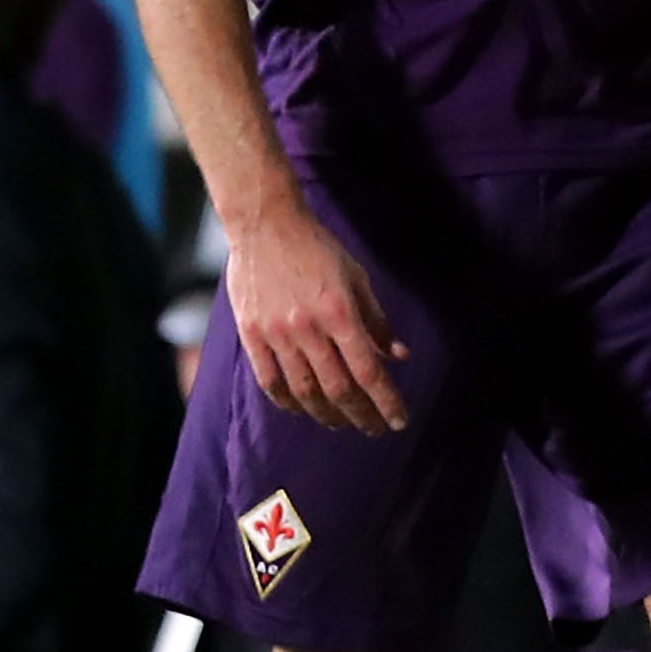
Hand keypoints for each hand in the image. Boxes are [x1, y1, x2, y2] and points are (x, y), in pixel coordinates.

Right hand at [223, 197, 409, 434]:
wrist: (265, 223)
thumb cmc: (316, 247)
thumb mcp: (355, 277)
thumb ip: (376, 320)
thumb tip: (399, 355)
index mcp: (339, 311)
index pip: (368, 371)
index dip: (387, 401)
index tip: (399, 421)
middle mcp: (308, 327)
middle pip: (338, 388)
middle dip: (361, 415)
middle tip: (373, 428)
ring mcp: (277, 333)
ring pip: (305, 391)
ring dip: (326, 415)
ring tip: (340, 423)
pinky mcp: (251, 334)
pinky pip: (269, 381)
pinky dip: (288, 402)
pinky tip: (301, 409)